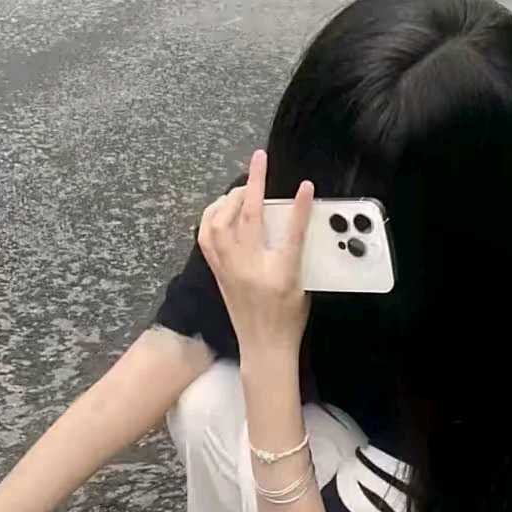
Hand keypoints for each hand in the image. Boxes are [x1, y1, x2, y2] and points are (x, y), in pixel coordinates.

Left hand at [198, 150, 313, 357]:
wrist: (264, 347)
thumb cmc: (289, 319)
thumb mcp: (303, 285)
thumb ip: (297, 252)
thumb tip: (293, 223)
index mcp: (280, 273)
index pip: (291, 232)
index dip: (299, 207)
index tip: (305, 185)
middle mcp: (250, 268)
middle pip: (248, 217)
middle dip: (253, 183)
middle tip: (258, 164)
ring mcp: (229, 269)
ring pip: (218, 223)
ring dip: (227, 199)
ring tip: (239, 188)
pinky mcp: (217, 273)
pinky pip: (206, 238)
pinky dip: (210, 218)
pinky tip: (218, 210)